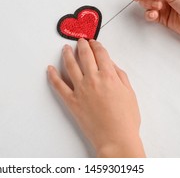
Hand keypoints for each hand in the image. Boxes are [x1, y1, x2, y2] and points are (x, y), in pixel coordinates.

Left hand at [47, 39, 144, 156]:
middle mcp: (93, 79)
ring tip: (65, 48)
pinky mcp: (71, 101)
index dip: (97, 45)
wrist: (116, 139)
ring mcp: (80, 89)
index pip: (100, 54)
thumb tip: (112, 65)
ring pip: (70, 66)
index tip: (94, 42)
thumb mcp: (130, 93)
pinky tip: (50, 69)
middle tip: (80, 41)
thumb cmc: (126, 119)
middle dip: (82, 45)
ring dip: (67, 54)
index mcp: (109, 76)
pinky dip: (52, 75)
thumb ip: (121, 76)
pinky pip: (59, 85)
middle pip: (85, 56)